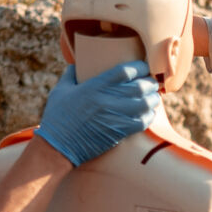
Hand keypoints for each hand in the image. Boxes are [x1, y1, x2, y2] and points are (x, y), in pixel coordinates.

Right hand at [35, 60, 160, 165]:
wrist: (58, 147)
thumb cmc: (57, 117)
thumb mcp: (60, 90)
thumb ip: (70, 75)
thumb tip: (76, 65)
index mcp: (95, 86)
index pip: (125, 71)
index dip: (139, 66)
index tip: (143, 66)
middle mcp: (108, 100)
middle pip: (140, 87)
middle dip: (150, 82)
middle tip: (152, 82)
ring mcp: (115, 117)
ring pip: (145, 104)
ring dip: (153, 99)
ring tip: (154, 97)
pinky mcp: (119, 132)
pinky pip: (143, 122)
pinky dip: (149, 116)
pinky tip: (149, 113)